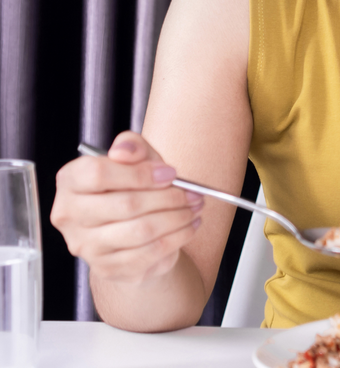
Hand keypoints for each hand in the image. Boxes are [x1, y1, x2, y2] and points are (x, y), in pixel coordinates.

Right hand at [49, 131, 203, 285]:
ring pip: (142, 231)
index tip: (170, 174)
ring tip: (195, 208)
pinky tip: (189, 226)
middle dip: (169, 198)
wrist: (133, 231)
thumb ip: (132, 147)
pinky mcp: (107, 268)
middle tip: (194, 193)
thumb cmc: (134, 187)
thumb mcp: (137, 159)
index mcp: (70, 182)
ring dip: (178, 218)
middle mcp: (69, 216)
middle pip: (125, 205)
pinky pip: (150, 253)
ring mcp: (86, 246)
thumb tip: (124, 150)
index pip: (98, 174)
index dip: (139, 174)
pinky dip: (178, 237)